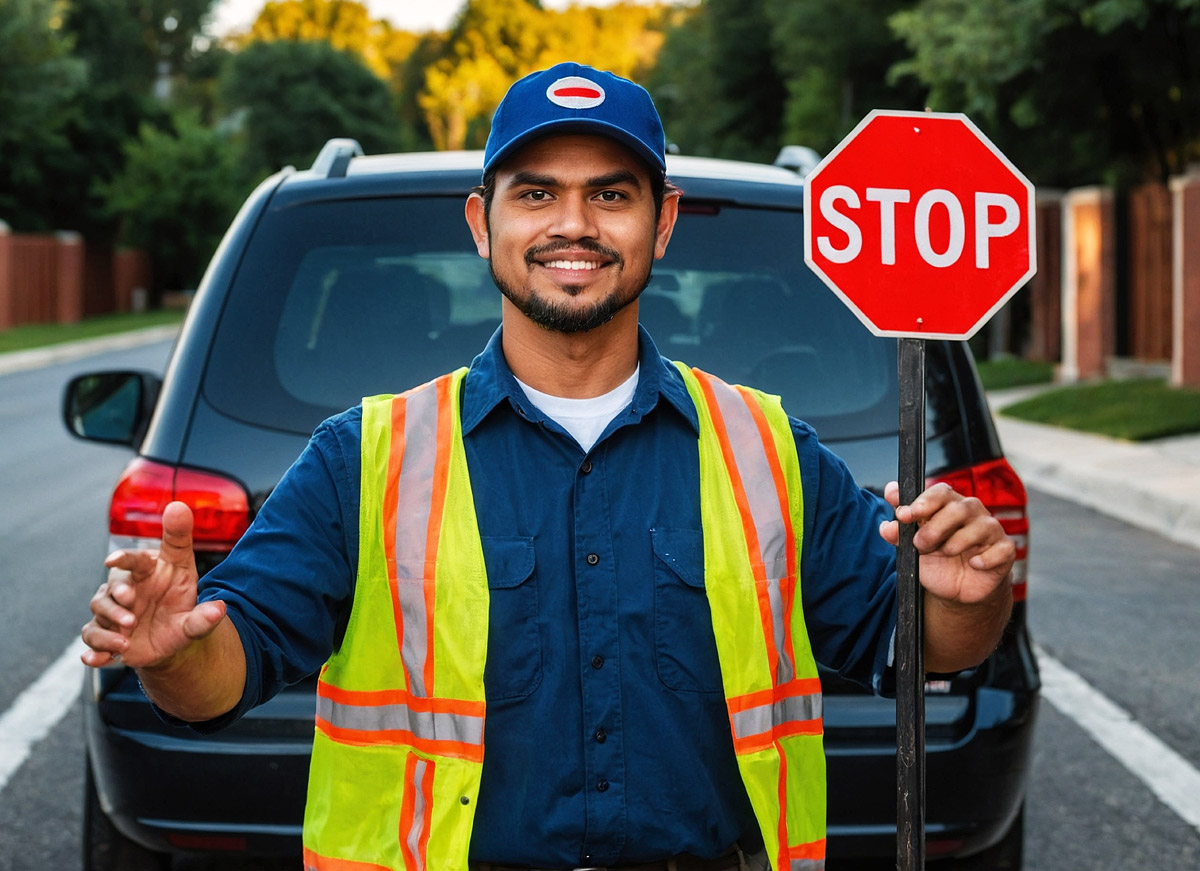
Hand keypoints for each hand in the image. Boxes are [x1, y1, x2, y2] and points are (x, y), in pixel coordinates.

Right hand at [81, 501, 225, 669]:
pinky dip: (93, 650)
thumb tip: (220, 609)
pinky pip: (92, 639)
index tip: (112, 560)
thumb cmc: (182, 609)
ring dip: (110, 624)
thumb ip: (206, 610)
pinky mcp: (105, 632)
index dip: (124, 558)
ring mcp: (112, 610)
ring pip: (99, 611)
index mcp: (149, 571)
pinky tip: (98, 659)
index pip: (135, 559)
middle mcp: (127, 588)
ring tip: (126, 640)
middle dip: (117, 592)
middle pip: (112, 585)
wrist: (171, 641)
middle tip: (129, 600)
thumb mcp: (199, 613)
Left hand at [878, 481, 1014, 605]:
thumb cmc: (938, 562)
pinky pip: (1002, 549)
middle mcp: (972, 513)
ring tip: (945, 553)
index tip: (904, 515)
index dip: (923, 501)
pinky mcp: (1005, 551)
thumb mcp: (914, 550)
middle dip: (935, 527)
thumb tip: (886, 526)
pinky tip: (974, 563)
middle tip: (921, 544)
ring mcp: (991, 531)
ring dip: (957, 541)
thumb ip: (900, 535)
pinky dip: (986, 557)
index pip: (940, 492)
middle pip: (959, 508)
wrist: (958, 591)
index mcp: (948, 507)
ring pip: (981, 525)